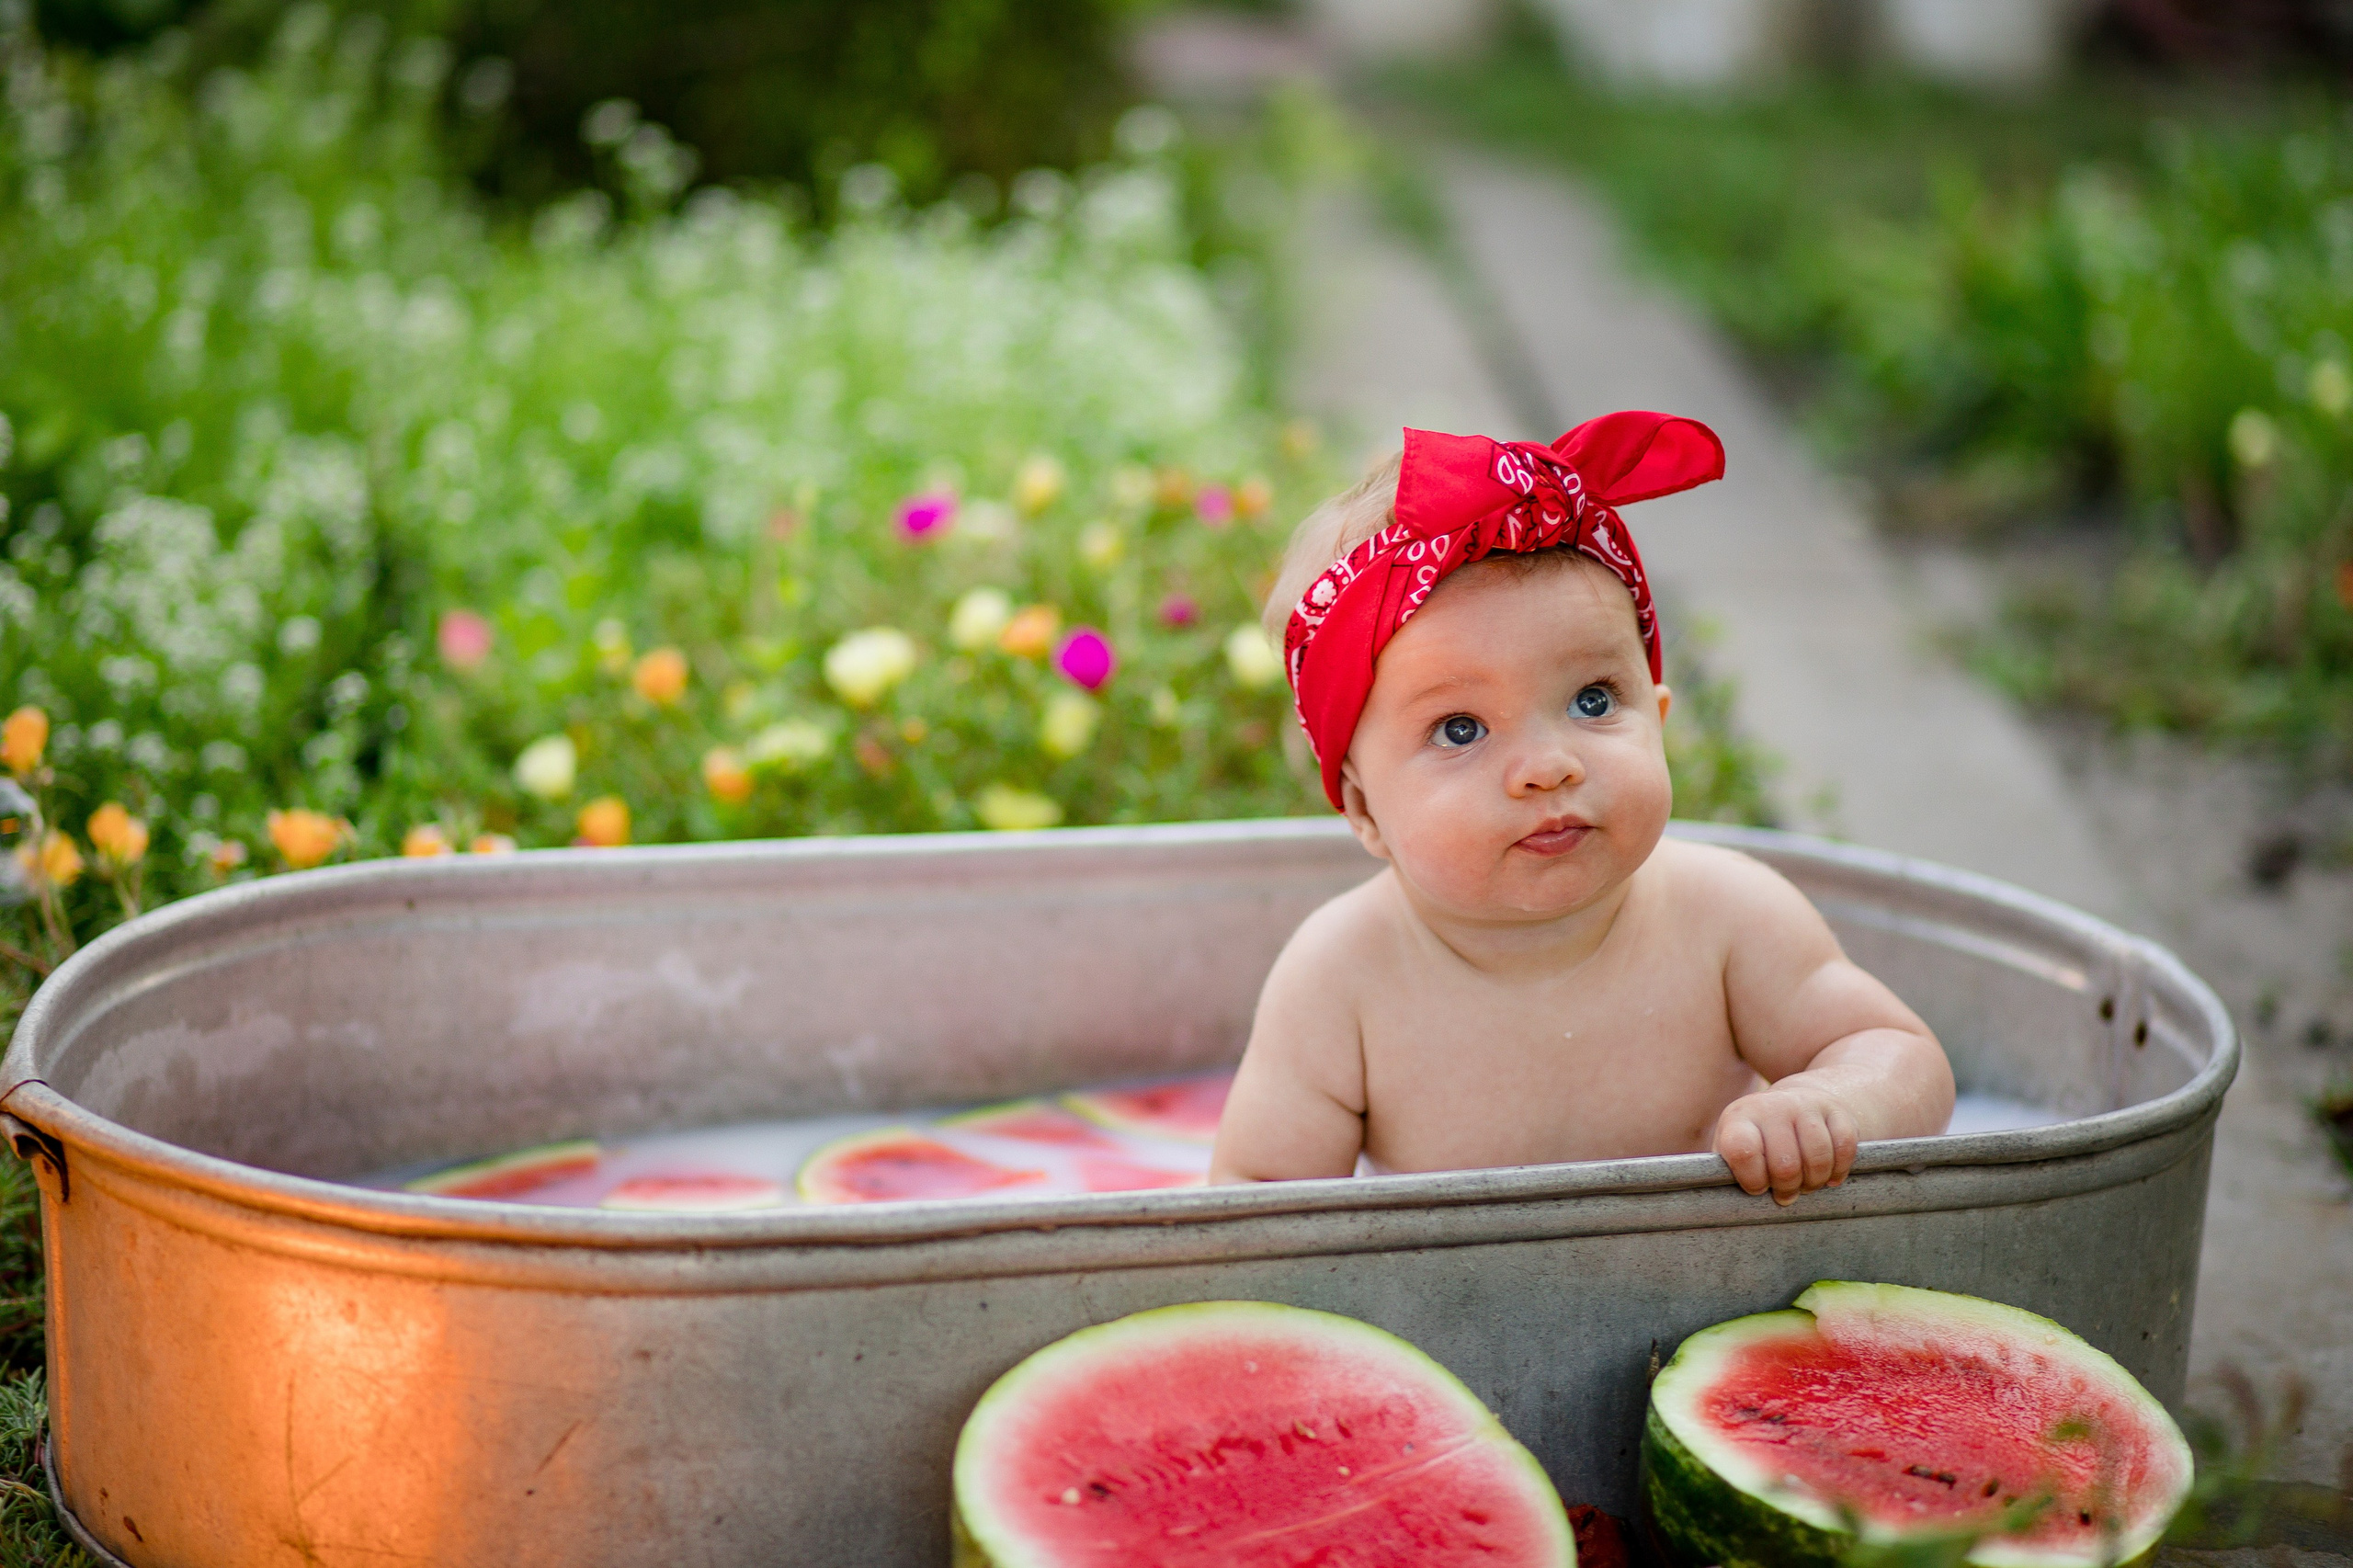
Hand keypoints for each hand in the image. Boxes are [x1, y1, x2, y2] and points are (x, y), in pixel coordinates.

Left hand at [1713, 1083, 1859, 1205]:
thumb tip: (1724, 1210)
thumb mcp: (1734, 1152)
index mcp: (1739, 1119)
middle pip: (1786, 1165)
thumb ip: (1726, 1176)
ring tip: (1807, 1185)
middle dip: (1788, 1189)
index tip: (1759, 1188)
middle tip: (1786, 1193)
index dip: (1753, 1180)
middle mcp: (1771, 1107)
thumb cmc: (1759, 1141)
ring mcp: (1805, 1105)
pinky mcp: (1836, 1110)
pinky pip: (1845, 1148)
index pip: (1742, 1151)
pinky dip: (1839, 1170)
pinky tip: (1829, 1176)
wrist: (1795, 1102)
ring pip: (1818, 1158)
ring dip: (1815, 1182)